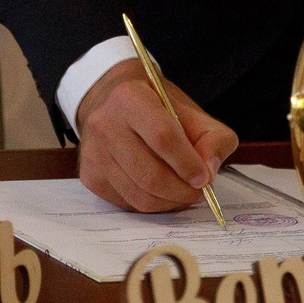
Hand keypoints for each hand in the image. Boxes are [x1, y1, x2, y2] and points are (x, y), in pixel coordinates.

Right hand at [75, 62, 237, 212]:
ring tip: (183, 192)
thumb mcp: (193, 113)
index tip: (205, 177)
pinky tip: (161, 191)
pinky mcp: (90, 176)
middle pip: (151, 174)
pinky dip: (152, 205)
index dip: (188, 163)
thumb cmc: (158, 110)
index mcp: (130, 98)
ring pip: (140, 196)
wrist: (116, 105)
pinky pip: (128, 203)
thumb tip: (208, 173)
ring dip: (170, 202)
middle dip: (182, 191)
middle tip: (198, 191)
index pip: (163, 137)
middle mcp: (104, 123)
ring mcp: (93, 153)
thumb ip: (213, 139)